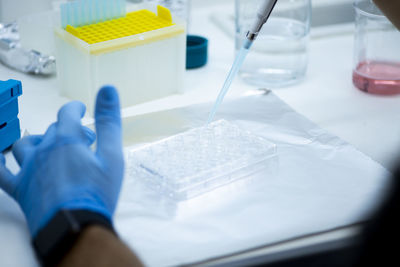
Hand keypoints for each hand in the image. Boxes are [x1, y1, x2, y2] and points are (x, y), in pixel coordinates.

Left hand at [0, 86, 123, 236]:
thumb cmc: (96, 192)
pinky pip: (3, 174)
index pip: (67, 114)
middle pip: (51, 130)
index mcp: (67, 140)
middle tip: (81, 139)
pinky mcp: (21, 189)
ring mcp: (29, 169)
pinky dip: (1, 165)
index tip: (79, 108)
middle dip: (66, 130)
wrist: (76, 227)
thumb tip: (107, 89)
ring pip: (25, 145)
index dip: (74, 108)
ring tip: (47, 145)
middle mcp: (44, 150)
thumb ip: (109, 121)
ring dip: (37, 140)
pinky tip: (1, 160)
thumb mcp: (111, 154)